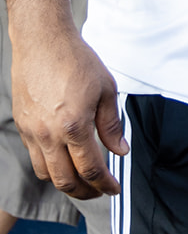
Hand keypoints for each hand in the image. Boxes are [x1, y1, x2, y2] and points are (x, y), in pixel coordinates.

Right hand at [12, 33, 127, 198]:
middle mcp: (49, 134)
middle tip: (99, 191)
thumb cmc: (76, 60)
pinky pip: (35, 156)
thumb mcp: (105, 89)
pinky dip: (50, 165)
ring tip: (82, 179)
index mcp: (74, 125)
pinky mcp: (22, 125)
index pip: (91, 169)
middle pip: (66, 181)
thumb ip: (111, 125)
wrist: (42, 41)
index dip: (105, 184)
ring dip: (65, 183)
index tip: (114, 188)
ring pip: (46, 174)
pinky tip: (63, 158)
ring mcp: (32, 131)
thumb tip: (120, 151)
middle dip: (85, 192)